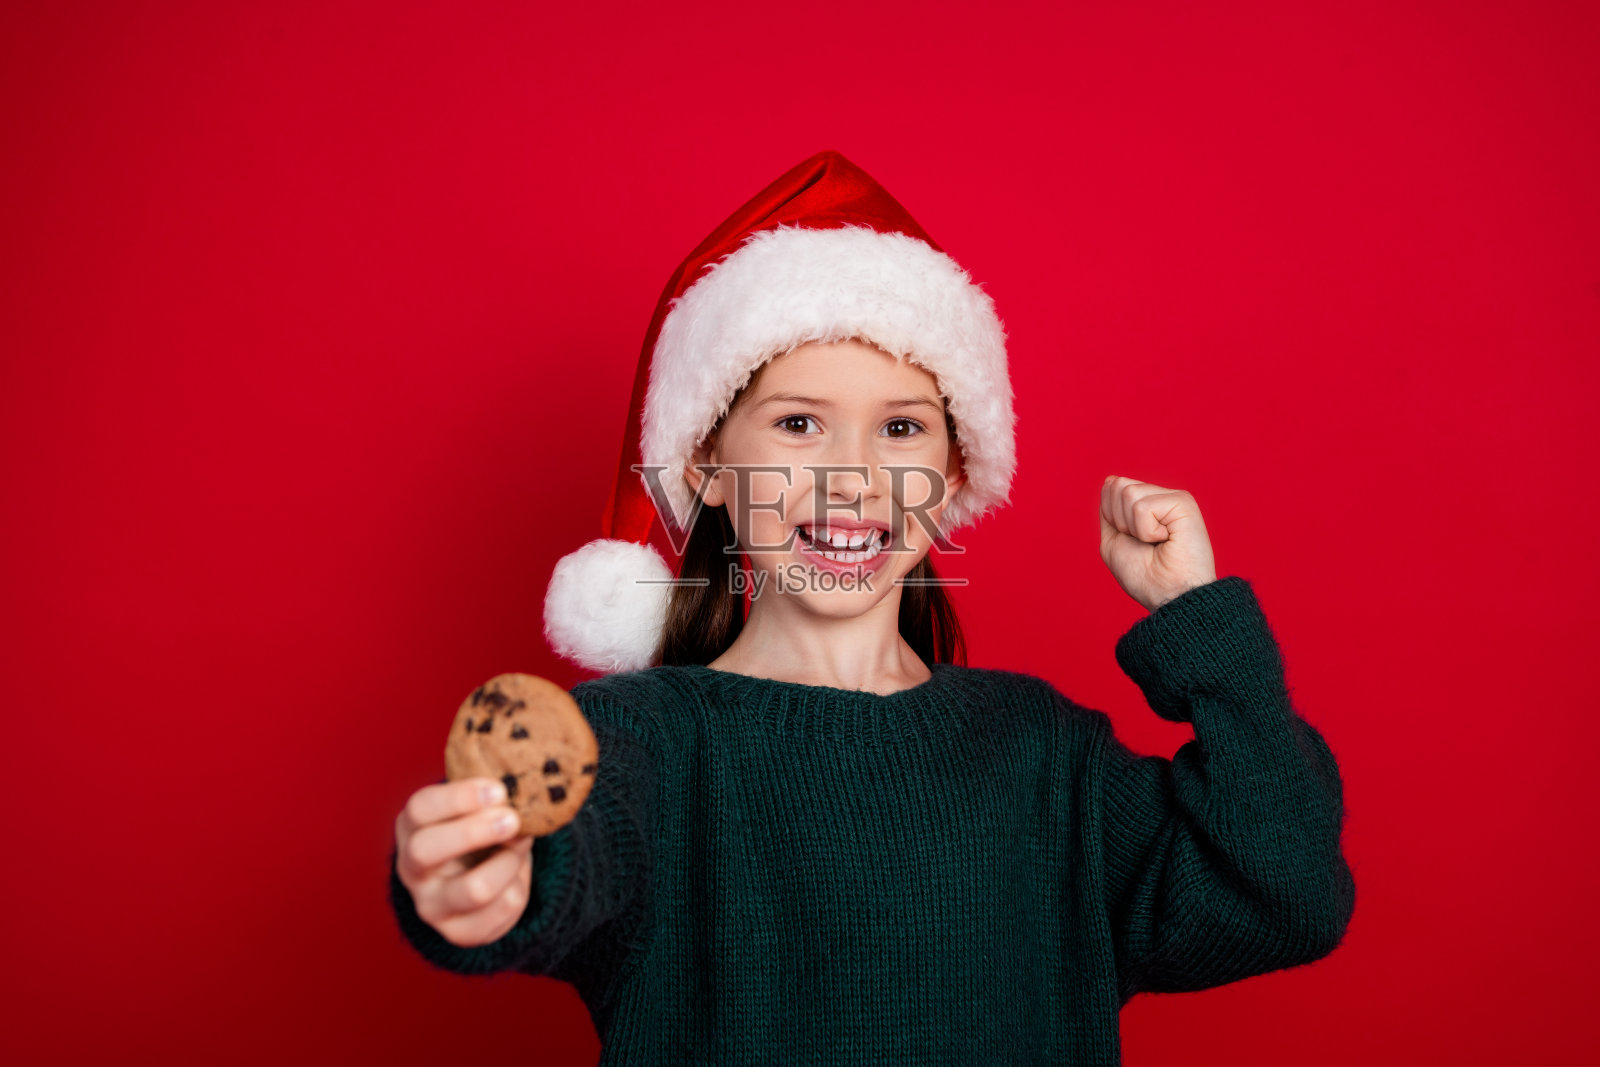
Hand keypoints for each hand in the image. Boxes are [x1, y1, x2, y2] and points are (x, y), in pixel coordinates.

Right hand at [394, 777, 535, 947]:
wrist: (475, 879)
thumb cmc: (477, 831)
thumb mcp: (475, 810)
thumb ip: (491, 801)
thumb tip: (525, 793)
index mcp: (412, 827)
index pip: (420, 808)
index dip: (460, 797)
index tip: (499, 790)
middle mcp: (412, 868)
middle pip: (426, 850)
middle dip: (474, 832)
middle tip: (513, 819)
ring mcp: (431, 905)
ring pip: (474, 889)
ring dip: (509, 862)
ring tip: (519, 846)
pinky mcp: (458, 932)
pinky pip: (503, 907)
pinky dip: (520, 884)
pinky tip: (515, 874)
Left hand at [1099, 475, 1217, 611]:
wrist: (1169, 596)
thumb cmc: (1145, 576)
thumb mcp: (1113, 541)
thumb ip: (1109, 511)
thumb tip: (1110, 481)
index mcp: (1145, 504)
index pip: (1111, 487)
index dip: (1111, 517)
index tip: (1131, 540)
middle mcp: (1160, 497)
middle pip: (1118, 485)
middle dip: (1120, 520)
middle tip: (1144, 542)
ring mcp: (1172, 497)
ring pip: (1128, 493)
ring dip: (1134, 528)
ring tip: (1156, 542)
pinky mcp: (1183, 502)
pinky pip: (1143, 507)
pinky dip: (1146, 531)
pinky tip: (1166, 540)